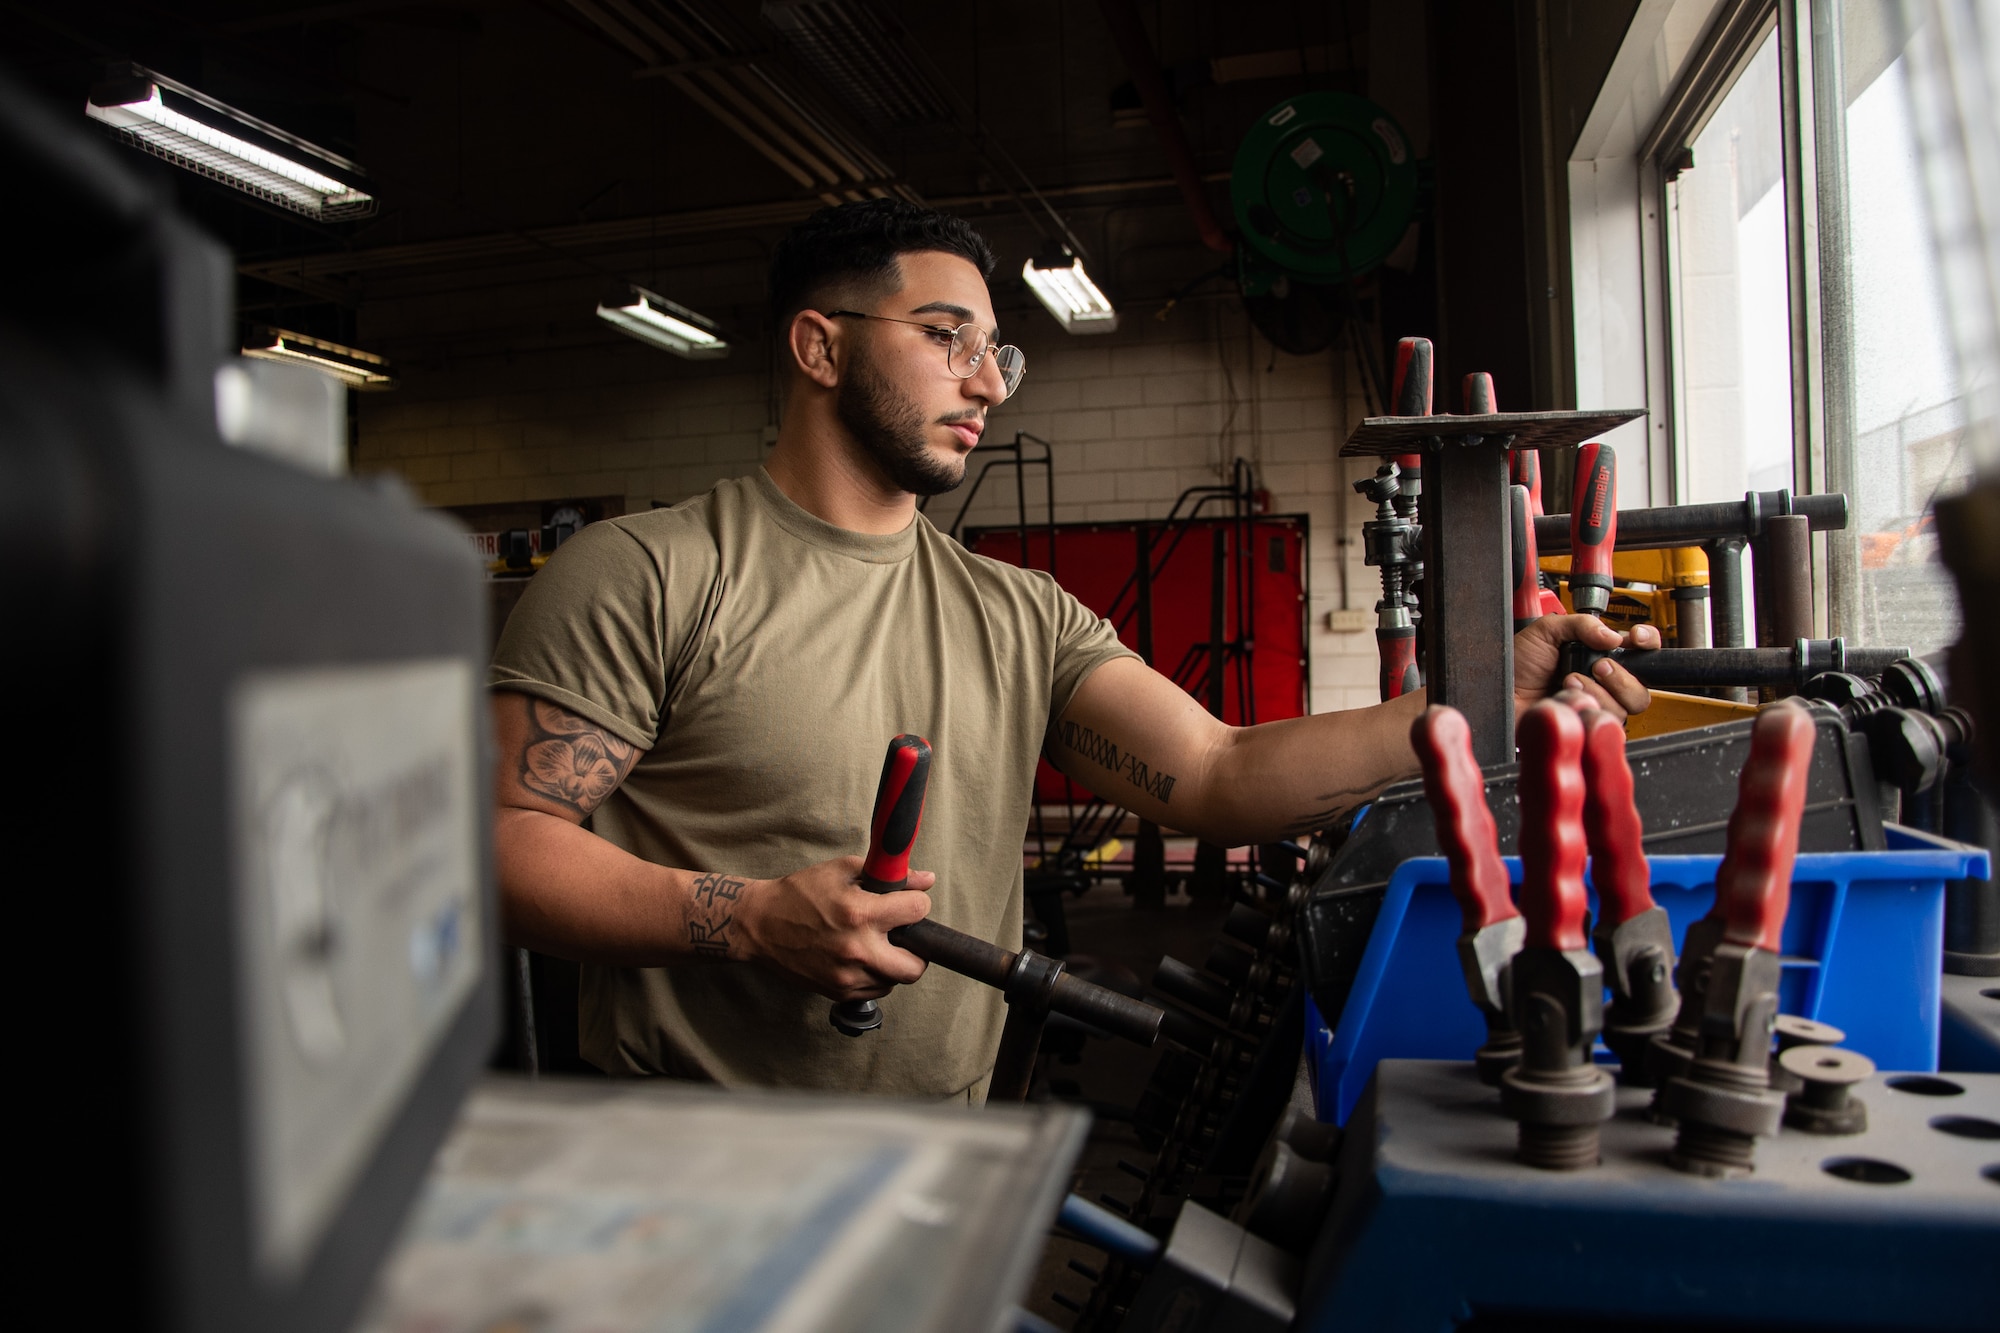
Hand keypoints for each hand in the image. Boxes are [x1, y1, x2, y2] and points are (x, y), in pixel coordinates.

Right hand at [733, 855, 934, 1000]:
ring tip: (877, 945)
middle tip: (905, 936)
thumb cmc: (799, 894)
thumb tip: (926, 880)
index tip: (909, 903)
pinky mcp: (837, 991)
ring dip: (894, 963)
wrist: (759, 925)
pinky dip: (876, 976)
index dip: (917, 903)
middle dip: (918, 949)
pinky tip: (862, 958)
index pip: (918, 911)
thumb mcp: (842, 871)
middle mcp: (857, 950)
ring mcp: (847, 976)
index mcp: (860, 914)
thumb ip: (888, 875)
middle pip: (916, 966)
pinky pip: (875, 990)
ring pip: (896, 980)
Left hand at [1514, 616, 1658, 720]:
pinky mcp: (1586, 725)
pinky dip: (1586, 706)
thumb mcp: (1546, 631)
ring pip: (1625, 706)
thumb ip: (1581, 625)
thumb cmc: (1516, 664)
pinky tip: (1566, 697)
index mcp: (1599, 655)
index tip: (1636, 638)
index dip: (1647, 643)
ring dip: (1598, 691)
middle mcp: (1603, 682)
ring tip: (1569, 680)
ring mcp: (1595, 706)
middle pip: (1642, 687)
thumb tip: (1613, 637)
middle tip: (1597, 666)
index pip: (1642, 651)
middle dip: (1622, 675)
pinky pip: (1604, 722)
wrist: (1498, 691)